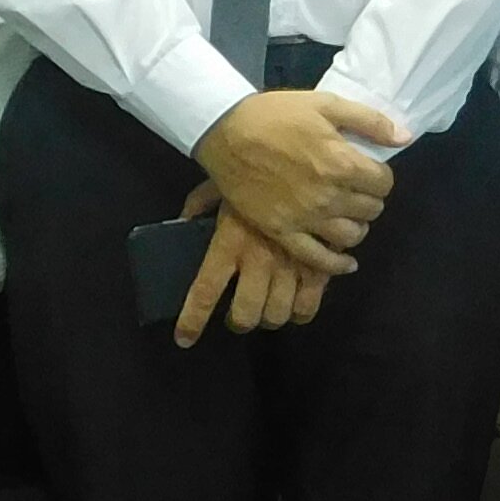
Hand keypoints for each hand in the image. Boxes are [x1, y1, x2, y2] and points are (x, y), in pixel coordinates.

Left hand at [173, 182, 331, 343]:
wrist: (307, 160)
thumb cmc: (257, 171)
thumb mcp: (222, 184)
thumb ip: (199, 205)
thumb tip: (181, 222)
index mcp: (229, 244)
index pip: (205, 293)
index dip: (192, 322)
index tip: (185, 339)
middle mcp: (258, 262)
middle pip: (244, 314)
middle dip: (239, 321)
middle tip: (240, 313)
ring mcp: (290, 267)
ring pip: (276, 315)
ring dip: (268, 317)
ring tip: (267, 308)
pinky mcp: (318, 266)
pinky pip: (308, 307)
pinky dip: (299, 313)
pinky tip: (295, 305)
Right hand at [195, 87, 405, 271]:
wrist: (225, 131)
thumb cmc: (276, 114)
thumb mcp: (326, 103)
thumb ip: (369, 121)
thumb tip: (405, 138)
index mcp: (342, 162)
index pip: (384, 183)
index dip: (381, 177)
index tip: (369, 172)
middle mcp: (329, 195)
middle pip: (371, 210)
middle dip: (370, 200)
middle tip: (357, 191)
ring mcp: (306, 217)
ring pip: (351, 236)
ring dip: (357, 227)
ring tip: (348, 216)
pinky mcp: (283, 232)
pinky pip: (318, 259)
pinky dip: (337, 265)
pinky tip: (346, 262)